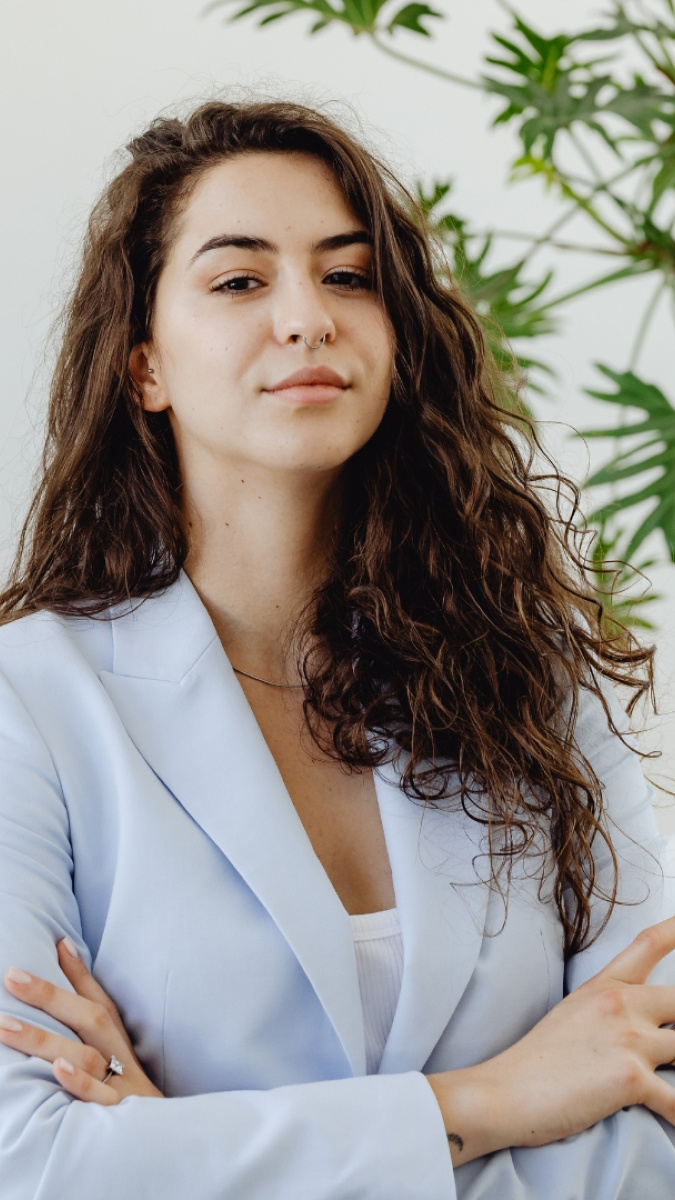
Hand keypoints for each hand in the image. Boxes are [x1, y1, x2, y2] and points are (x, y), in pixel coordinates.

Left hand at [0, 937, 163, 1104]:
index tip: (55, 942)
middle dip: (50, 995)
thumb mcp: (118, 1056)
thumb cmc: (131, 1093)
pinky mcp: (121, 1116)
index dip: (78, 972)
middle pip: (89, 1019)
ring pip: (85, 1056)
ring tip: (6, 1025)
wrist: (169, 1143)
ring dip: (45, 1039)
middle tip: (11, 976)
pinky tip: (55, 1070)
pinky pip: (99, 1098)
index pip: (98, 1000)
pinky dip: (79, 1082)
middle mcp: (121, 1057)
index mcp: (120, 1042)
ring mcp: (122, 1085)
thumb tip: (68, 961)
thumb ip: (94, 1014)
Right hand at [428, 915, 674, 1165]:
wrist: (506, 1092)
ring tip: (666, 1085)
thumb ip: (612, 1011)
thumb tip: (643, 1026)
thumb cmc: (536, 1061)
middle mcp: (621, 1004)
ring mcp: (628, 1039)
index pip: (649, 944)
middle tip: (669, 1047)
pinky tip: (674, 1119)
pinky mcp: (631, 1078)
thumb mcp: (574, 1015)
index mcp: (606, 987)